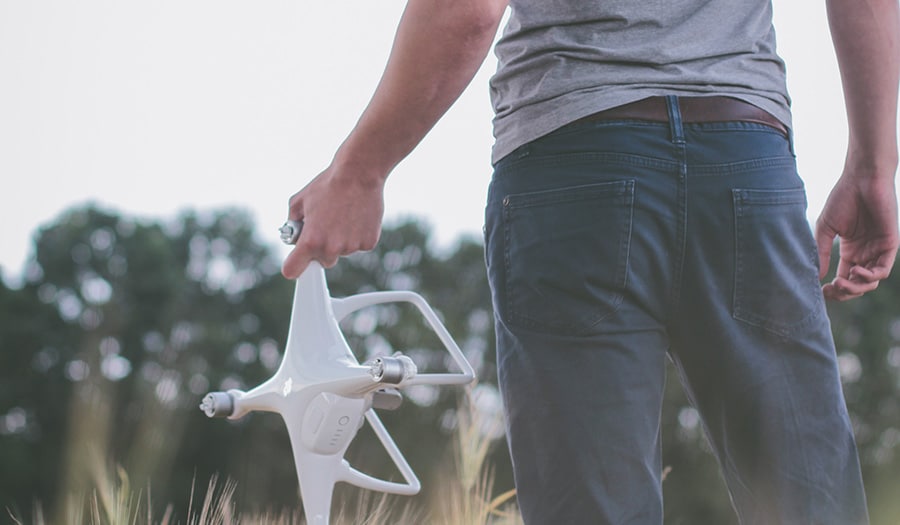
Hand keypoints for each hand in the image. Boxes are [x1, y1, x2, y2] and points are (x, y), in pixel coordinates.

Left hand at [281, 165, 384, 278]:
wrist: (359, 173)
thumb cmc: (328, 184)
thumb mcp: (299, 200)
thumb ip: (292, 223)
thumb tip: (295, 236)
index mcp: (310, 240)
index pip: (293, 270)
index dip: (294, 266)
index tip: (296, 263)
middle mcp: (331, 248)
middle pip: (323, 261)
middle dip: (322, 248)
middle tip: (326, 226)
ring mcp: (351, 247)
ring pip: (342, 252)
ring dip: (341, 240)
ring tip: (343, 215)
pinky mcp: (368, 243)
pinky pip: (359, 245)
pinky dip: (357, 235)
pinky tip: (356, 217)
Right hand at [815, 171, 898, 300]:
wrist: (862, 179)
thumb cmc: (843, 198)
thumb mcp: (825, 229)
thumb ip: (821, 252)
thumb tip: (816, 276)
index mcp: (851, 251)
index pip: (845, 279)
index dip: (834, 290)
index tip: (821, 291)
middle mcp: (866, 254)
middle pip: (858, 285)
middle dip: (845, 293)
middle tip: (831, 290)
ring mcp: (878, 250)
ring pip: (871, 282)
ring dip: (856, 288)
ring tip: (840, 283)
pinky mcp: (889, 244)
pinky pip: (883, 270)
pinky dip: (869, 276)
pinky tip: (855, 271)